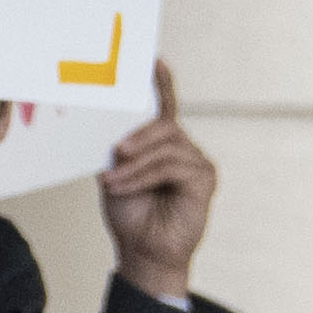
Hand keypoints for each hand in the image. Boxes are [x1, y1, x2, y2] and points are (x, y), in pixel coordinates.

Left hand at [95, 60, 212, 303]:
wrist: (142, 252)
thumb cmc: (130, 214)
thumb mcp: (116, 175)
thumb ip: (118, 151)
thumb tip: (108, 130)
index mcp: (163, 144)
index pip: (164, 108)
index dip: (162, 84)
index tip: (154, 61)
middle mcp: (184, 148)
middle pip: (163, 126)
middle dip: (136, 137)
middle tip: (115, 152)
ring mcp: (197, 162)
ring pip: (164, 147)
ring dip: (133, 165)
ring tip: (112, 182)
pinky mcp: (204, 178)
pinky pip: (171, 166)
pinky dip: (143, 176)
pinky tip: (124, 187)